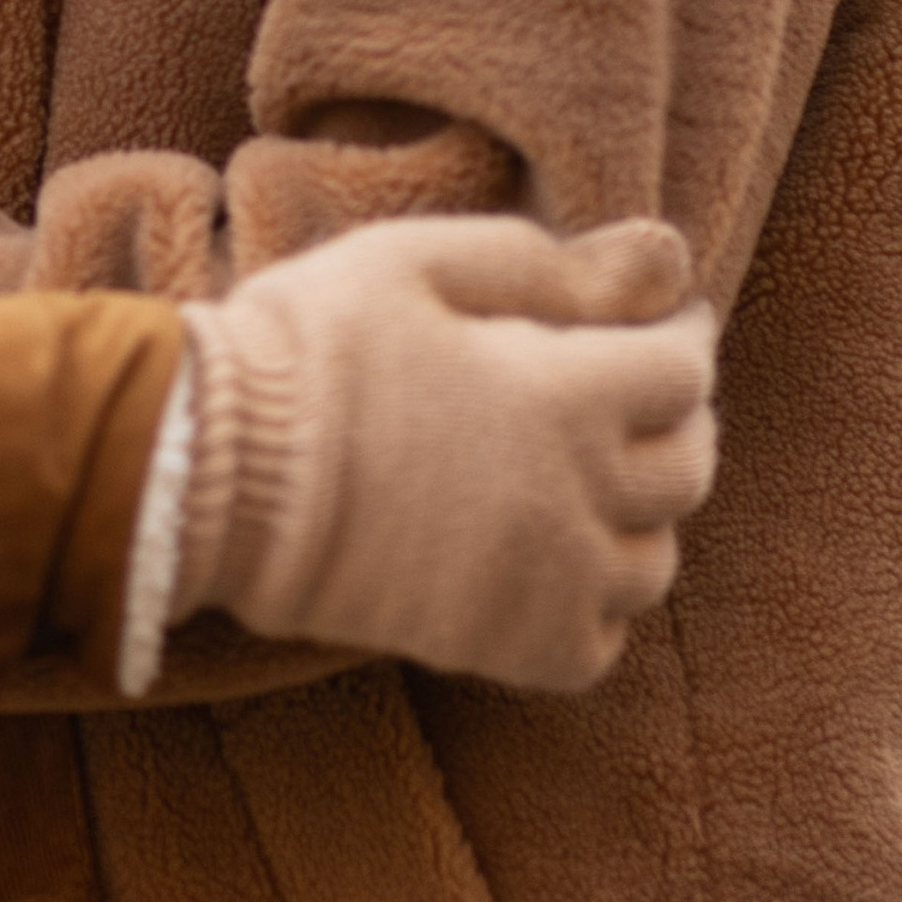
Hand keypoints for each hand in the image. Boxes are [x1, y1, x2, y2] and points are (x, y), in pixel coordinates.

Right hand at [172, 212, 717, 694]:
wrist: (215, 472)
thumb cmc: (311, 345)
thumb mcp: (418, 260)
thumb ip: (550, 261)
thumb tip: (667, 256)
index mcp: (560, 394)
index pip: (682, 372)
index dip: (679, 335)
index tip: (656, 318)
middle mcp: (574, 497)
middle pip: (686, 469)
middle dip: (676, 420)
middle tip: (629, 390)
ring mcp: (543, 583)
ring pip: (654, 563)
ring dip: (642, 514)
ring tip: (589, 475)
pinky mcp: (501, 645)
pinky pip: (599, 641)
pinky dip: (596, 603)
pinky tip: (549, 556)